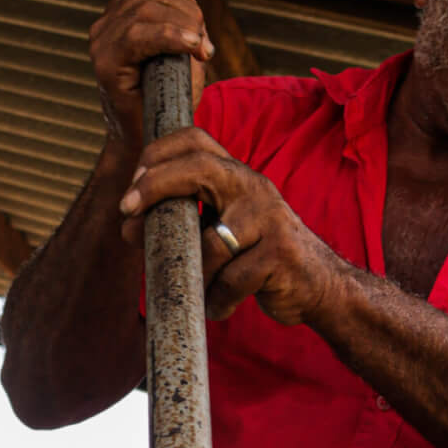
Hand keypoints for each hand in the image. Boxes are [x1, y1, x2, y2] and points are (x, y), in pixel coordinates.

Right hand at [89, 0, 214, 154]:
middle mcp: (105, 24)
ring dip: (185, 25)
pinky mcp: (105, 62)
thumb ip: (184, 20)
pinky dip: (171, 35)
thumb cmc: (168, 97)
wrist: (150, 141)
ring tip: (200, 51)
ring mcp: (102, 42)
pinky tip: (192, 46)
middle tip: (203, 43)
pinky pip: (139, 34)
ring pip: (147, 8)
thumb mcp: (182, 50)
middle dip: (187, 10)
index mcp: (120, 15)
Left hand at [118, 127, 340, 325]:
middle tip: (127, 214)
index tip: (131, 189)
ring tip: (195, 291)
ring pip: (210, 244)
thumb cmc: (260, 257)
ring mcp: (269, 219)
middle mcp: (253, 188)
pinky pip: (232, 280)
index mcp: (237, 176)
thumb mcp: (227, 225)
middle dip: (156, 186)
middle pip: (200, 168)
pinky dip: (218, 300)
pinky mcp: (280, 254)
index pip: (196, 140)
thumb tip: (129, 222)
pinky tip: (219, 307)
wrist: (320, 285)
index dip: (158, 154)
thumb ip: (189, 215)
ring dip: (195, 275)